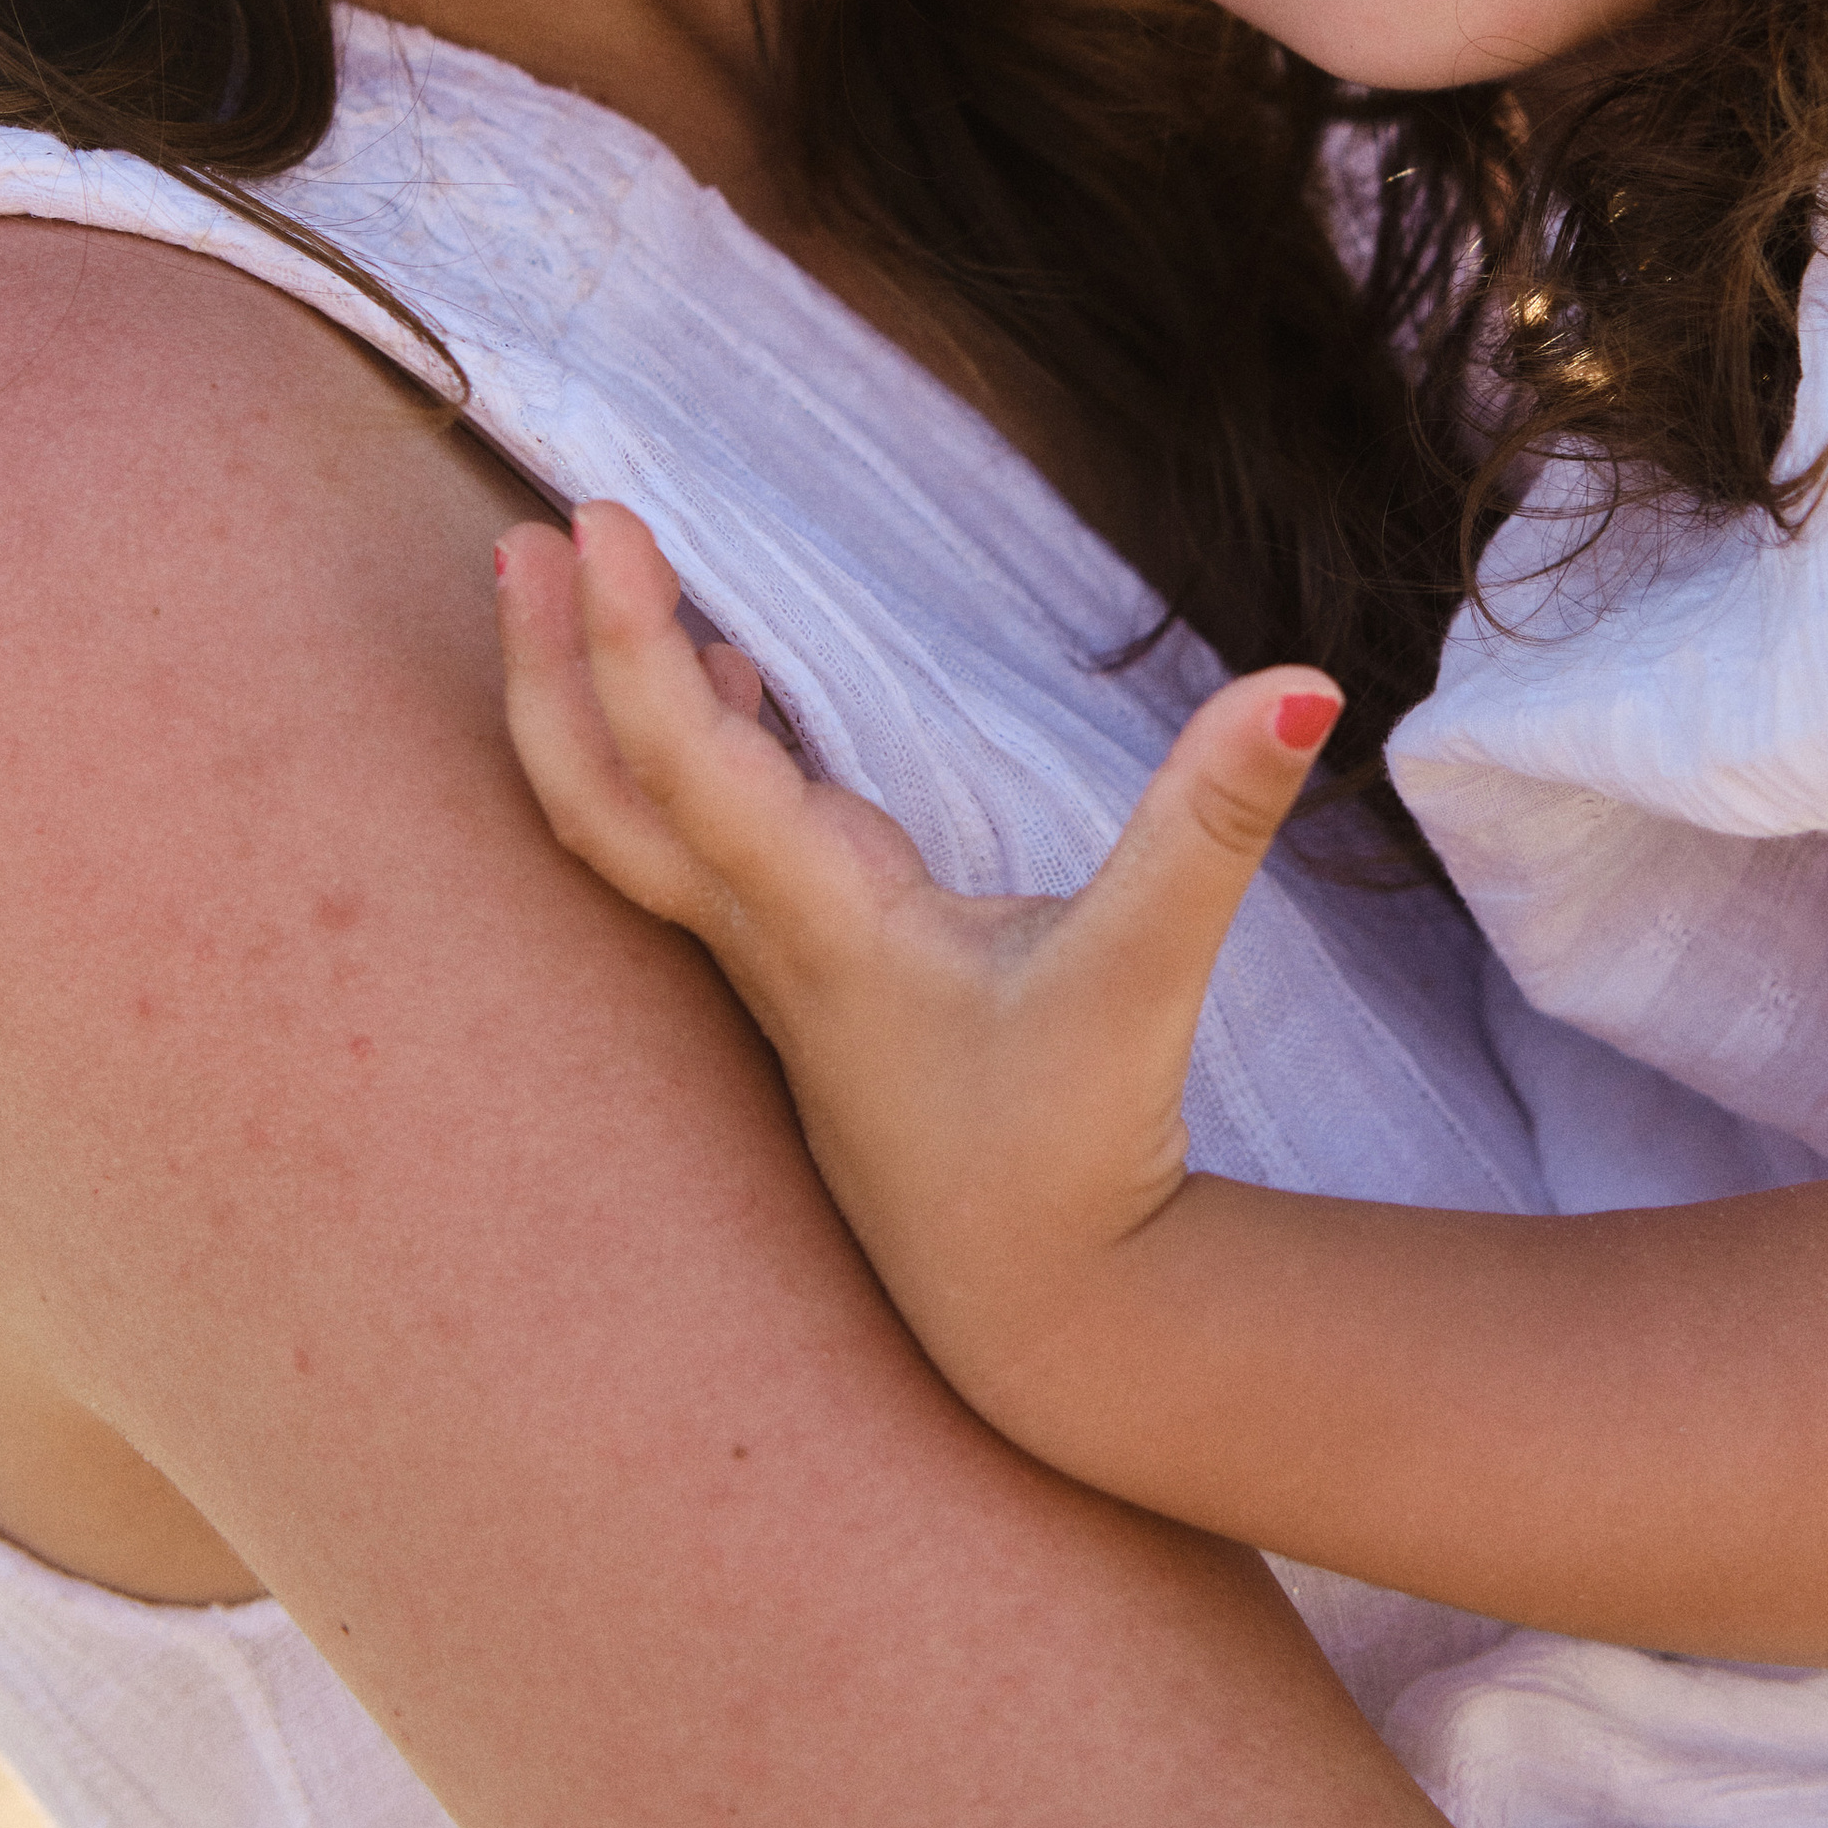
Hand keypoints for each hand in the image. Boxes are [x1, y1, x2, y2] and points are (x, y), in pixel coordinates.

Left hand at [495, 502, 1340, 1444]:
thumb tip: (1305, 684)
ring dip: (598, 703)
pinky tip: (728, 683)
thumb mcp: (1150, 973)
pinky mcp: (814, 977)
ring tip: (582, 575)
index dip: (631, 636)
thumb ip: (1215, 823)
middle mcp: (765, 937)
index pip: (684, 762)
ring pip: (638, 821)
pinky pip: (707, 840)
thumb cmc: (1076, 1152)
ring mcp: (776, 961)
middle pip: (598, 795)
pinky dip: (692, 744)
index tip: (601, 512)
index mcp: (819, 923)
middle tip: (523, 537)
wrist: (1043, 1315)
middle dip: (546, 666)